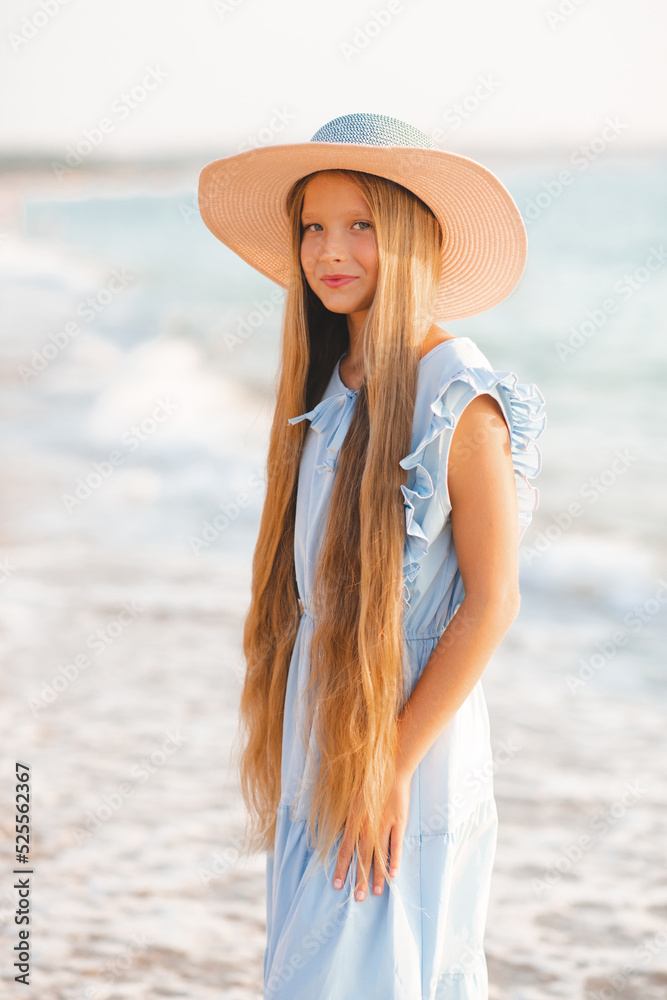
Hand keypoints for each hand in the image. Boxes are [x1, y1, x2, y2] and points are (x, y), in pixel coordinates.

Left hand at [332, 771, 410, 900]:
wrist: (391, 770)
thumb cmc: (371, 784)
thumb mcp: (353, 801)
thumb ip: (348, 819)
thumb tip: (341, 835)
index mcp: (354, 821)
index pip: (344, 850)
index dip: (340, 868)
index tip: (337, 885)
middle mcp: (367, 826)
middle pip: (361, 858)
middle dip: (358, 879)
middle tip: (356, 899)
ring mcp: (383, 825)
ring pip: (378, 855)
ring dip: (376, 875)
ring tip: (375, 893)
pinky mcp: (399, 822)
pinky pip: (396, 846)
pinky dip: (394, 861)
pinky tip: (393, 875)